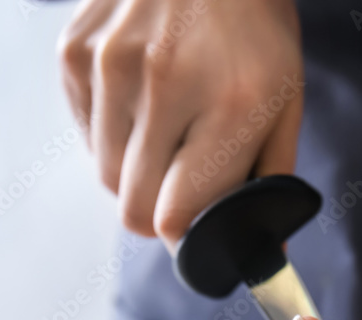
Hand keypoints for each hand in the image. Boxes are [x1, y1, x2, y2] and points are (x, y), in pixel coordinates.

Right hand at [58, 0, 303, 250]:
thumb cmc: (255, 27)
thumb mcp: (285, 97)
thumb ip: (270, 177)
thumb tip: (260, 250)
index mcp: (231, 103)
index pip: (176, 218)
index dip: (186, 232)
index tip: (197, 223)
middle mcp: (166, 83)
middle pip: (133, 209)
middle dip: (158, 209)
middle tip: (182, 180)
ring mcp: (112, 63)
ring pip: (106, 175)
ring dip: (135, 171)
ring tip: (167, 128)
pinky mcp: (75, 51)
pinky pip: (87, 134)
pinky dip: (113, 134)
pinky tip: (141, 98)